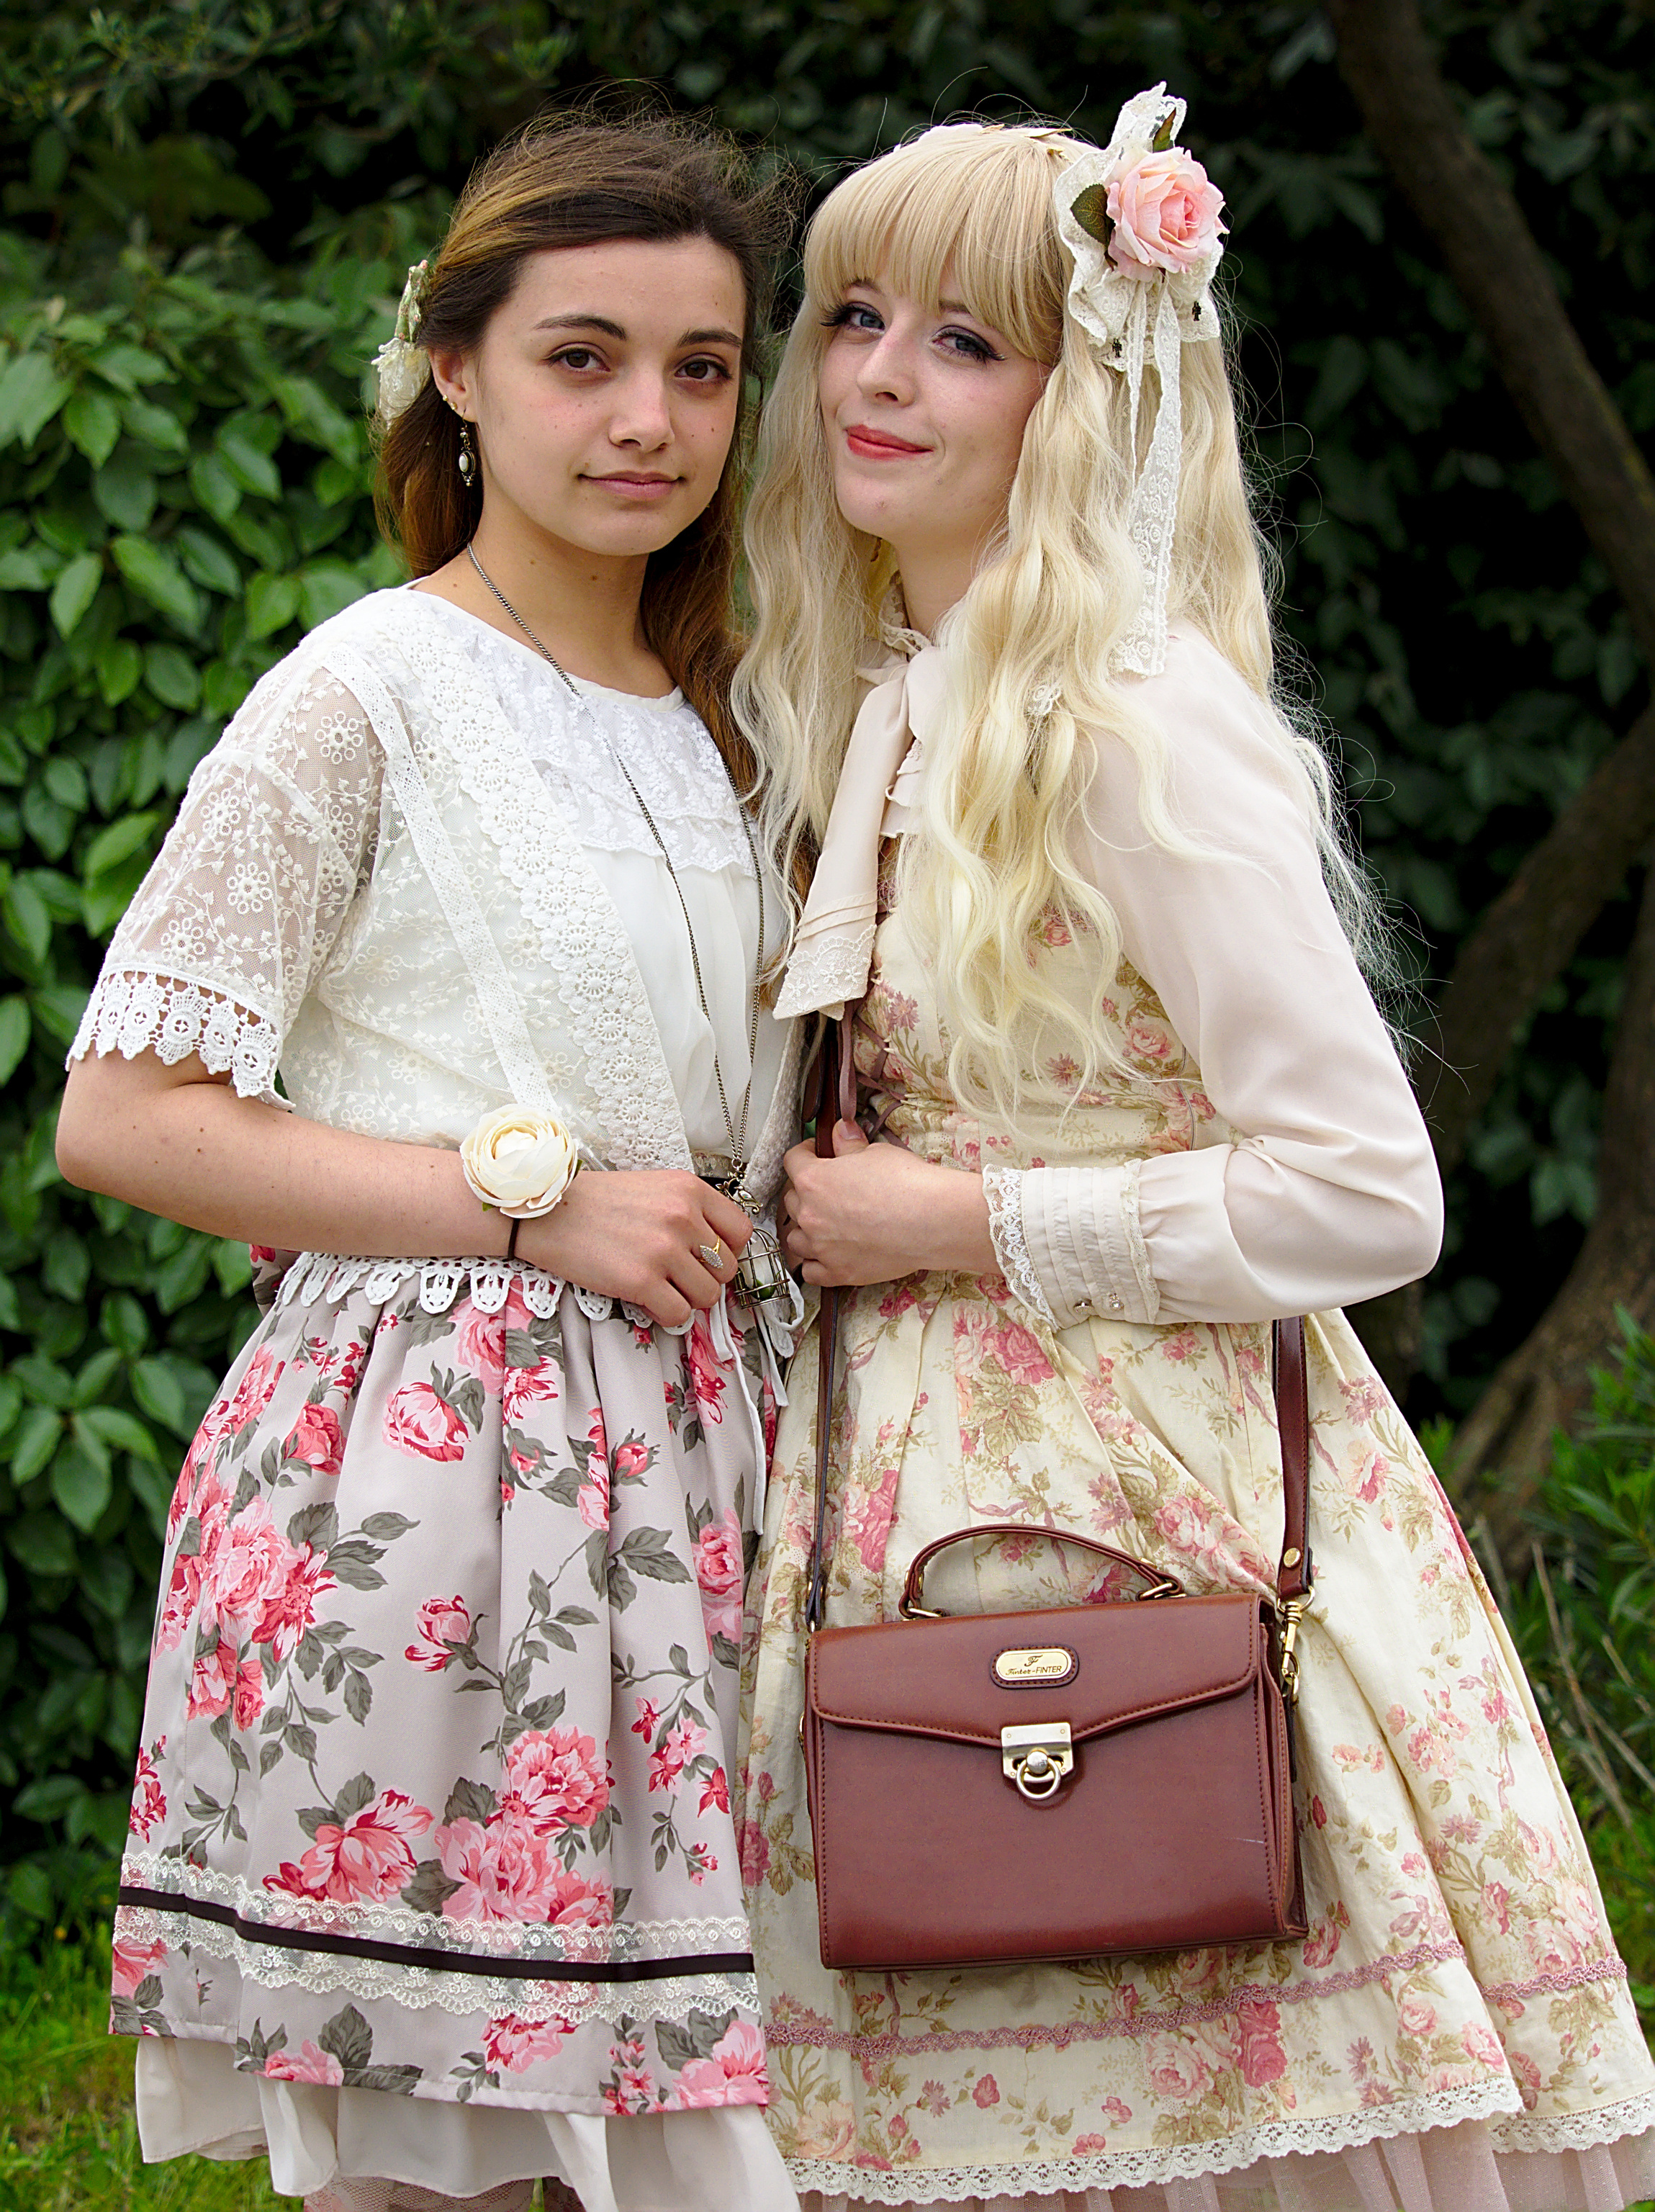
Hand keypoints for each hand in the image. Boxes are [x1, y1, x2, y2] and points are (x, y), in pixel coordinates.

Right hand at [518, 1169, 751, 1327]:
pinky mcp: (641, 1281)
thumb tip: (716, 1250)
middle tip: (677, 1276)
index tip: (707, 1257)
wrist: (547, 1212)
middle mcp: (682, 1217)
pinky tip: (648, 1301)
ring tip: (661, 1288)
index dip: (727, 1250)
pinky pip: (678, 1315)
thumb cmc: (596, 1202)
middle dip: (705, 1278)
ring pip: (707, 1296)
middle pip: (726, 1268)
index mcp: (689, 1189)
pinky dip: (667, 1315)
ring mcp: (663, 1250)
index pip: (741, 1231)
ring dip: (687, 1299)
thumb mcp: (654, 1188)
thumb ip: (689, 1212)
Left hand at [779, 1120, 995, 1286]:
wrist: (931, 1221)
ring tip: (823, 1223)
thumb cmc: (906, 1184)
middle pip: (790, 1199)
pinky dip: (814, 1263)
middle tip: (826, 1188)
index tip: (817, 1153)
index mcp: (813, 1180)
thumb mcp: (876, 1153)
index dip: (804, 1153)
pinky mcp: (838, 1272)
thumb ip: (849, 1146)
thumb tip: (840, 1133)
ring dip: (804, 1228)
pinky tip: (826, 1254)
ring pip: (795, 1238)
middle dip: (804, 1191)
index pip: (792, 1161)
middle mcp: (810, 1215)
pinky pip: (810, 1271)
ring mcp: (822, 1247)